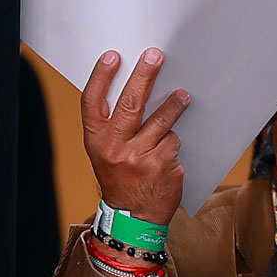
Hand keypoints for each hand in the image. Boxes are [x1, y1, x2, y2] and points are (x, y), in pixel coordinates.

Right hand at [80, 48, 189, 226]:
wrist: (133, 219)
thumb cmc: (120, 181)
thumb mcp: (105, 154)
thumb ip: (114, 128)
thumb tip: (136, 93)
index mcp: (97, 140)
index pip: (93, 101)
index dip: (101, 76)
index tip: (113, 57)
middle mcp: (115, 147)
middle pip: (131, 103)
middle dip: (144, 75)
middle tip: (155, 56)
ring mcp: (140, 156)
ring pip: (161, 121)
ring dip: (174, 104)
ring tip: (183, 96)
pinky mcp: (163, 165)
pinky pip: (174, 141)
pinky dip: (174, 143)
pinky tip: (170, 151)